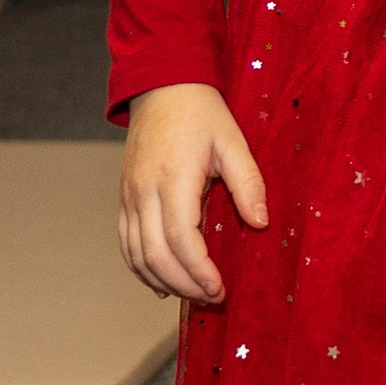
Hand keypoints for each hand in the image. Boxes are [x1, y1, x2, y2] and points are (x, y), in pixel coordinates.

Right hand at [119, 82, 266, 302]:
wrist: (162, 86)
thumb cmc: (201, 112)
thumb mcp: (233, 141)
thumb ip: (248, 183)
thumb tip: (261, 223)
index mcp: (173, 177)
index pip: (180, 239)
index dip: (198, 271)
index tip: (219, 288)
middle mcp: (144, 191)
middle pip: (155, 255)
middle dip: (184, 284)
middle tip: (213, 298)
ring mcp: (129, 196)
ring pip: (136, 255)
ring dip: (164, 282)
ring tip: (194, 295)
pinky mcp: (124, 198)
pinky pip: (126, 243)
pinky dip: (142, 269)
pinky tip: (163, 284)